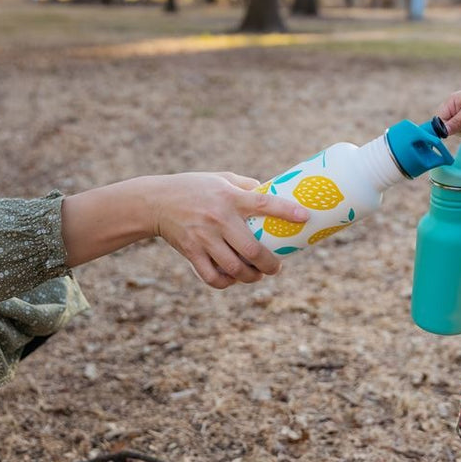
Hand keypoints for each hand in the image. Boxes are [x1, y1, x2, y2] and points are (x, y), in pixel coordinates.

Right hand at [152, 172, 308, 289]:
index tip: (305, 217)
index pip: (263, 203)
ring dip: (251, 277)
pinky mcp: (191, 252)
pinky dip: (226, 282)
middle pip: (252, 250)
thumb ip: (246, 187)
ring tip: (257, 275)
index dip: (286, 211)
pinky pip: (213, 277)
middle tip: (276, 267)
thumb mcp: (221, 178)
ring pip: (235, 268)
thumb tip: (273, 193)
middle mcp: (218, 218)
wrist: (155, 201)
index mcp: (229, 197)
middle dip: (270, 265)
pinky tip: (233, 279)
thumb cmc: (194, 187)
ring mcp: (204, 238)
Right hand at [437, 88, 460, 136]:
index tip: (454, 130)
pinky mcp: (460, 119)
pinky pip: (459, 129)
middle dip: (456, 128)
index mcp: (449, 103)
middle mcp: (450, 108)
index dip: (444, 127)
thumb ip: (455, 123)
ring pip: (452, 129)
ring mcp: (455, 114)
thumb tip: (443, 132)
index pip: (439, 118)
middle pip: (445, 125)